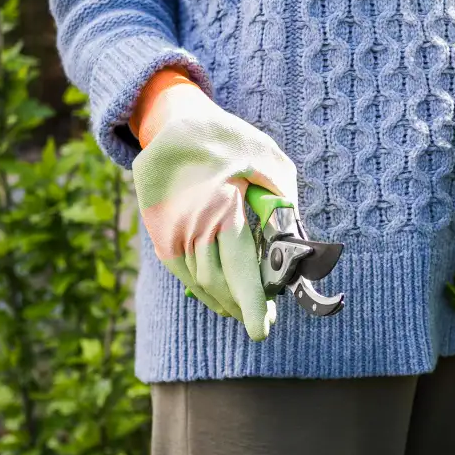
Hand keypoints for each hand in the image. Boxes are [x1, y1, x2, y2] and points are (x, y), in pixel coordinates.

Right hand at [130, 69, 299, 340]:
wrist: (174, 124)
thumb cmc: (230, 141)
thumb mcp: (268, 162)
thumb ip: (281, 204)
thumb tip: (293, 244)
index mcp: (220, 207)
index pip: (238, 266)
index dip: (251, 301)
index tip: (262, 330)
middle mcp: (190, 225)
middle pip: (219, 282)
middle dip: (243, 305)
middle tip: (265, 320)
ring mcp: (171, 232)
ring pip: (201, 282)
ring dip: (226, 300)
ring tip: (249, 310)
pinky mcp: (161, 234)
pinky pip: (184, 273)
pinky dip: (206, 289)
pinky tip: (224, 297)